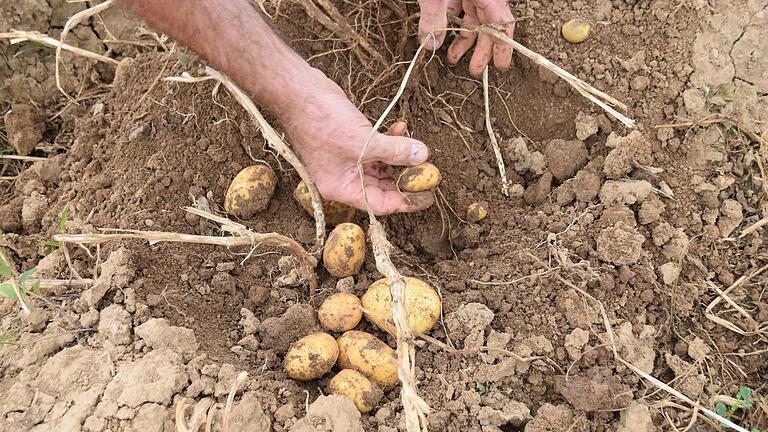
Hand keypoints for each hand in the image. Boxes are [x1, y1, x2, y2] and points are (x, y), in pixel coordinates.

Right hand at [279, 70, 434, 214]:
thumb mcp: (361, 140)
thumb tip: (422, 156)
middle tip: (430, 170)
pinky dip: (392, 140)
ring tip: (418, 146)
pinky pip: (379, 148)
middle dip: (407, 178)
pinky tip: (401, 127)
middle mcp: (345, 178)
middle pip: (384, 187)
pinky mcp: (353, 141)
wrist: (300, 92)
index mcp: (342, 188)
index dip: (405, 201)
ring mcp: (349, 159)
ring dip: (401, 156)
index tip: (428, 194)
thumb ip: (393, 150)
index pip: (380, 204)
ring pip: (384, 166)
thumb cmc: (320, 121)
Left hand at [418, 0, 515, 76]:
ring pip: (471, 19)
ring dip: (463, 39)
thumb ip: (434, 18)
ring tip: (453, 58)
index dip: (503, 46)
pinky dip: (451, 25)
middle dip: (481, 49)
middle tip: (474, 70)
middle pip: (487, 24)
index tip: (501, 66)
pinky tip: (442, 38)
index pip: (501, 22)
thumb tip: (432, 45)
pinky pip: (457, 10)